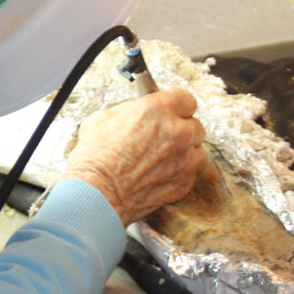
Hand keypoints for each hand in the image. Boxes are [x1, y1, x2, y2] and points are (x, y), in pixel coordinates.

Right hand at [63, 87, 206, 225]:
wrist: (97, 195)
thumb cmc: (95, 159)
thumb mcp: (104, 118)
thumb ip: (129, 111)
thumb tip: (136, 111)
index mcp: (157, 110)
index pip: (185, 99)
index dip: (176, 105)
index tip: (172, 110)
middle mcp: (177, 132)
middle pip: (195, 124)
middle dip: (180, 129)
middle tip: (163, 136)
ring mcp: (184, 159)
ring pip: (198, 149)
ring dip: (185, 151)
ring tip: (163, 157)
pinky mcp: (184, 183)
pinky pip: (191, 172)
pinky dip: (179, 172)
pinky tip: (160, 174)